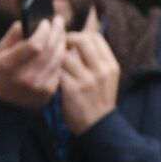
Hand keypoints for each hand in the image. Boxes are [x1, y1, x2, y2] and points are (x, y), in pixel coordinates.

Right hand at [0, 16, 66, 108]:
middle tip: (59, 21)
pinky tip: (60, 49)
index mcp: (8, 65)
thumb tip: (26, 21)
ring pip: (57, 59)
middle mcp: (25, 77)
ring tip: (61, 33)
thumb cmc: (0, 74)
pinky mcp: (48, 92)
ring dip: (62, 44)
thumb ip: (12, 36)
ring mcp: (38, 86)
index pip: (34, 45)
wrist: (2, 105)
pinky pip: (59, 70)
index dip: (43, 31)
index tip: (46, 21)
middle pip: (49, 50)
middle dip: (56, 32)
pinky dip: (61, 58)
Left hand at [60, 7, 120, 133]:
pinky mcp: (73, 90)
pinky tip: (49, 76)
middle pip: (82, 40)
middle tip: (58, 47)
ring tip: (52, 62)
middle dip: (66, 40)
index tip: (71, 41)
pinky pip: (56, 71)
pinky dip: (51, 71)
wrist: (98, 126)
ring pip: (64, 55)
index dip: (80, 35)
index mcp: (111, 65)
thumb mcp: (106, 78)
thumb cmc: (98, 99)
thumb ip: (95, 60)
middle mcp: (101, 71)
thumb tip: (76, 40)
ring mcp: (88, 80)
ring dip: (55, 56)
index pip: (95, 37)